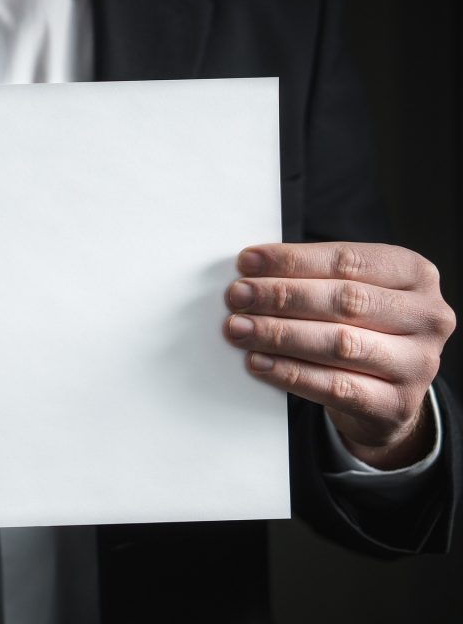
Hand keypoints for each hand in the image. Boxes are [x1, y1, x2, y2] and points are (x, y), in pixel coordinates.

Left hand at [223, 242, 454, 469]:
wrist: (386, 398)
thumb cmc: (359, 331)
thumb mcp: (351, 296)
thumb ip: (312, 279)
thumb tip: (249, 272)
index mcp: (415, 275)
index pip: (348, 260)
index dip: (292, 260)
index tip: (247, 262)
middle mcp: (427, 316)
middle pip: (344, 300)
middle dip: (281, 296)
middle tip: (237, 296)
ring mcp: (418, 363)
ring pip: (339, 343)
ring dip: (279, 334)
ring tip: (239, 328)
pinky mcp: (398, 404)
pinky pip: (334, 387)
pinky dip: (290, 373)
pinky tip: (258, 362)